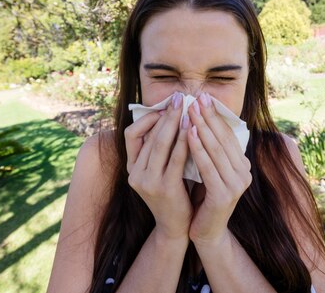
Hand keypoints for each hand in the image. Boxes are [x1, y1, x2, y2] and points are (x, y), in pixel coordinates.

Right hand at [124, 92, 192, 239]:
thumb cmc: (171, 192)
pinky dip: (184, 142)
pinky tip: (193, 130)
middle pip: (149, 136)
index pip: (130, 135)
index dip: (146, 118)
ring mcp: (148, 182)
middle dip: (166, 115)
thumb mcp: (158, 170)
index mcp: (131, 168)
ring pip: (161, 145)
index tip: (164, 106)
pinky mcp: (165, 188)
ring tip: (187, 108)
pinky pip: (175, 159)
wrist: (176, 227)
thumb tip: (168, 116)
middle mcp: (135, 174)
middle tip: (179, 97)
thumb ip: (158, 149)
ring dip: (175, 123)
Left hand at [186, 92, 251, 246]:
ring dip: (202, 128)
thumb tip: (203, 119)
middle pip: (223, 139)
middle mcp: (244, 173)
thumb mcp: (210, 169)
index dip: (215, 115)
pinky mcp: (224, 195)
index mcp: (242, 165)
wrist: (205, 231)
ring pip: (216, 150)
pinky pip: (208, 166)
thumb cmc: (203, 197)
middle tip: (197, 97)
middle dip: (208, 116)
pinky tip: (189, 134)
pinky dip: (198, 148)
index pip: (228, 135)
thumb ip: (211, 150)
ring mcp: (236, 185)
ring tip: (190, 111)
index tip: (203, 97)